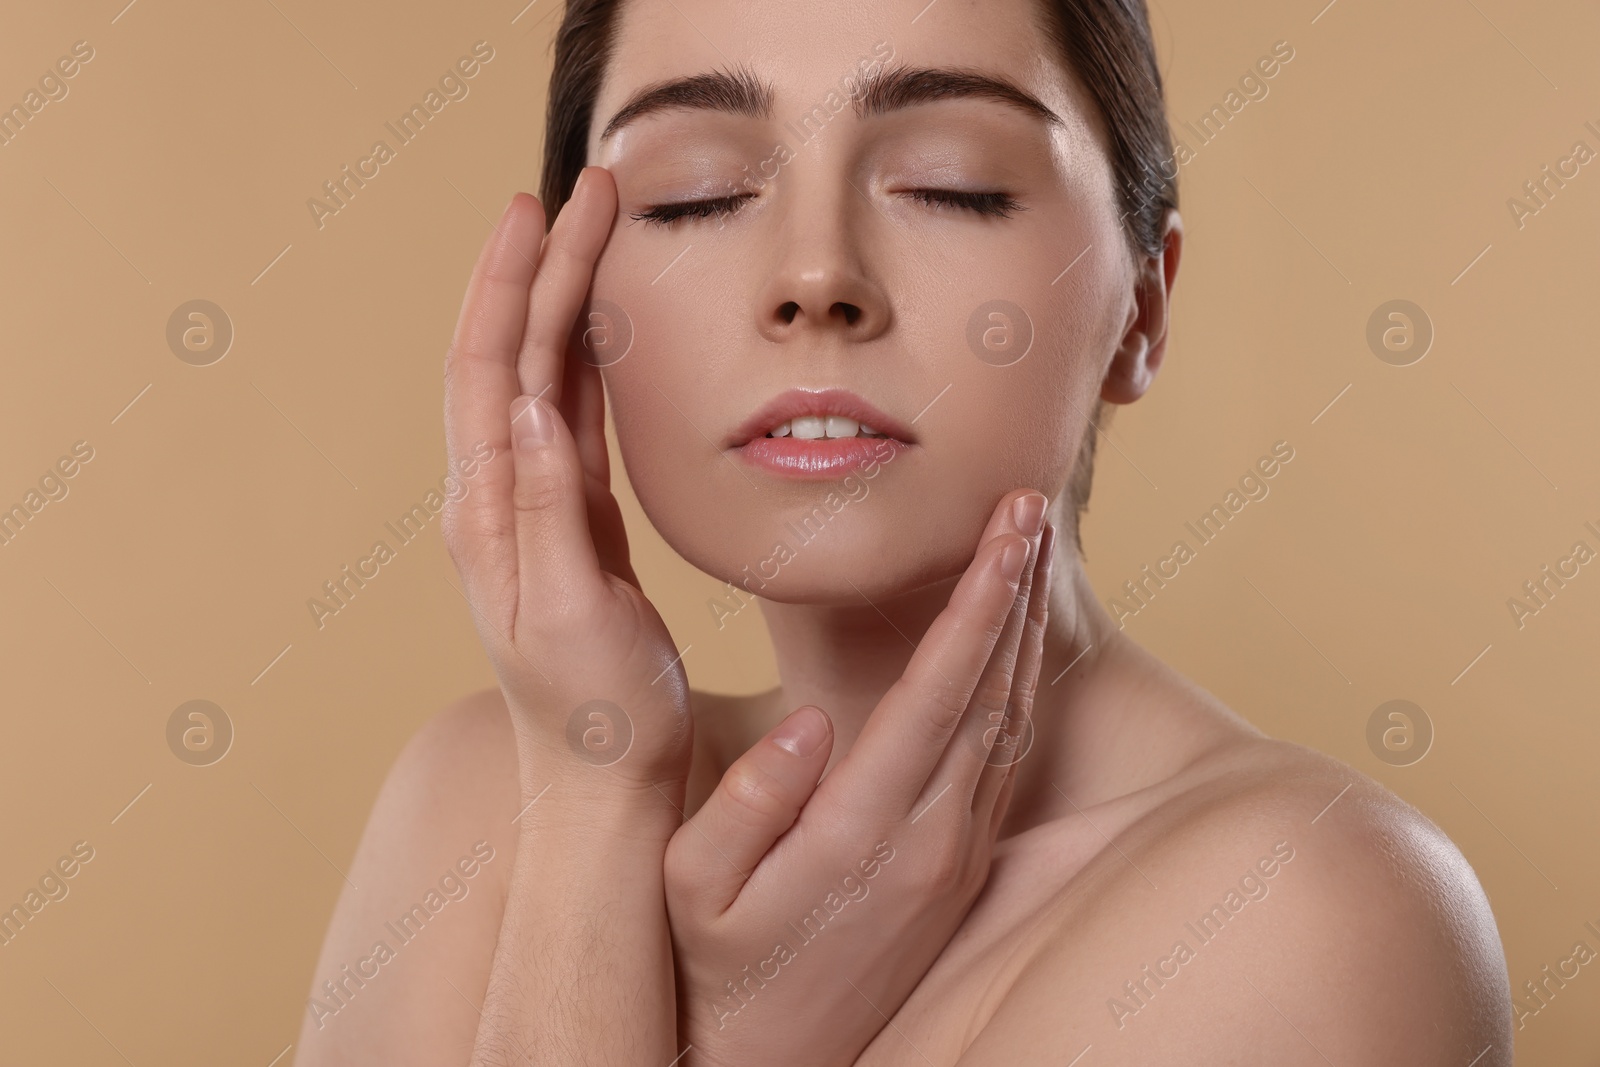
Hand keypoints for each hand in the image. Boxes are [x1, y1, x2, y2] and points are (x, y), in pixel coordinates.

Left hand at [441, 167, 692, 795]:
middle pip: (508, 355)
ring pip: (537, 377)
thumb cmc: (598, 718)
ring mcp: (532, 508)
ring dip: (559, 301)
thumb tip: (533, 402)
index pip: (488, 370)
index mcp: (487, 516)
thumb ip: (551, 510)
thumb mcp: (574, 617)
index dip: (510, 283)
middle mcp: (496, 500)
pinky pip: (571, 419)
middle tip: (589, 191)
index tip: (544, 209)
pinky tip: (598, 328)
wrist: (601, 786)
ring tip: (592, 234)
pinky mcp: (572, 522)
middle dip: (539, 267)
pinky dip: (582, 359)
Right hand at [664, 490, 1055, 1066]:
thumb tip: (810, 724)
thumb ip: (748, 804)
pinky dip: (1018, 688)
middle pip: (994, 691)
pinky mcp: (963, 870)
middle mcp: (931, 839)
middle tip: (1031, 505)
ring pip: (1011, 724)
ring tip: (1031, 553)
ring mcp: (957, 856)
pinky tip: (1015, 646)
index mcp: (862, 829)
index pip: (939, 690)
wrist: (774, 1066)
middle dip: (1018, 589)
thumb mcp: (693, 888)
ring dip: (1026, 632)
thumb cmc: (718, 966)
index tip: (1008, 527)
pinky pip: (1005, 761)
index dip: (979, 600)